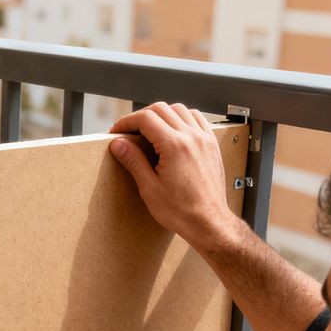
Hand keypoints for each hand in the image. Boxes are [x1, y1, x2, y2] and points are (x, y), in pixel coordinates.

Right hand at [109, 102, 247, 249]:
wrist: (208, 222)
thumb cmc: (182, 211)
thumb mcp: (149, 188)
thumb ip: (134, 161)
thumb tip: (118, 144)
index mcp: (175, 146)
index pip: (146, 118)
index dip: (127, 121)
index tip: (118, 130)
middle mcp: (192, 137)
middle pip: (161, 109)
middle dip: (141, 116)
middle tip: (130, 131)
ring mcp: (204, 139)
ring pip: (180, 109)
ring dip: (162, 114)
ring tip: (150, 130)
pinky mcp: (212, 144)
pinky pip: (197, 118)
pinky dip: (182, 118)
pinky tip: (174, 131)